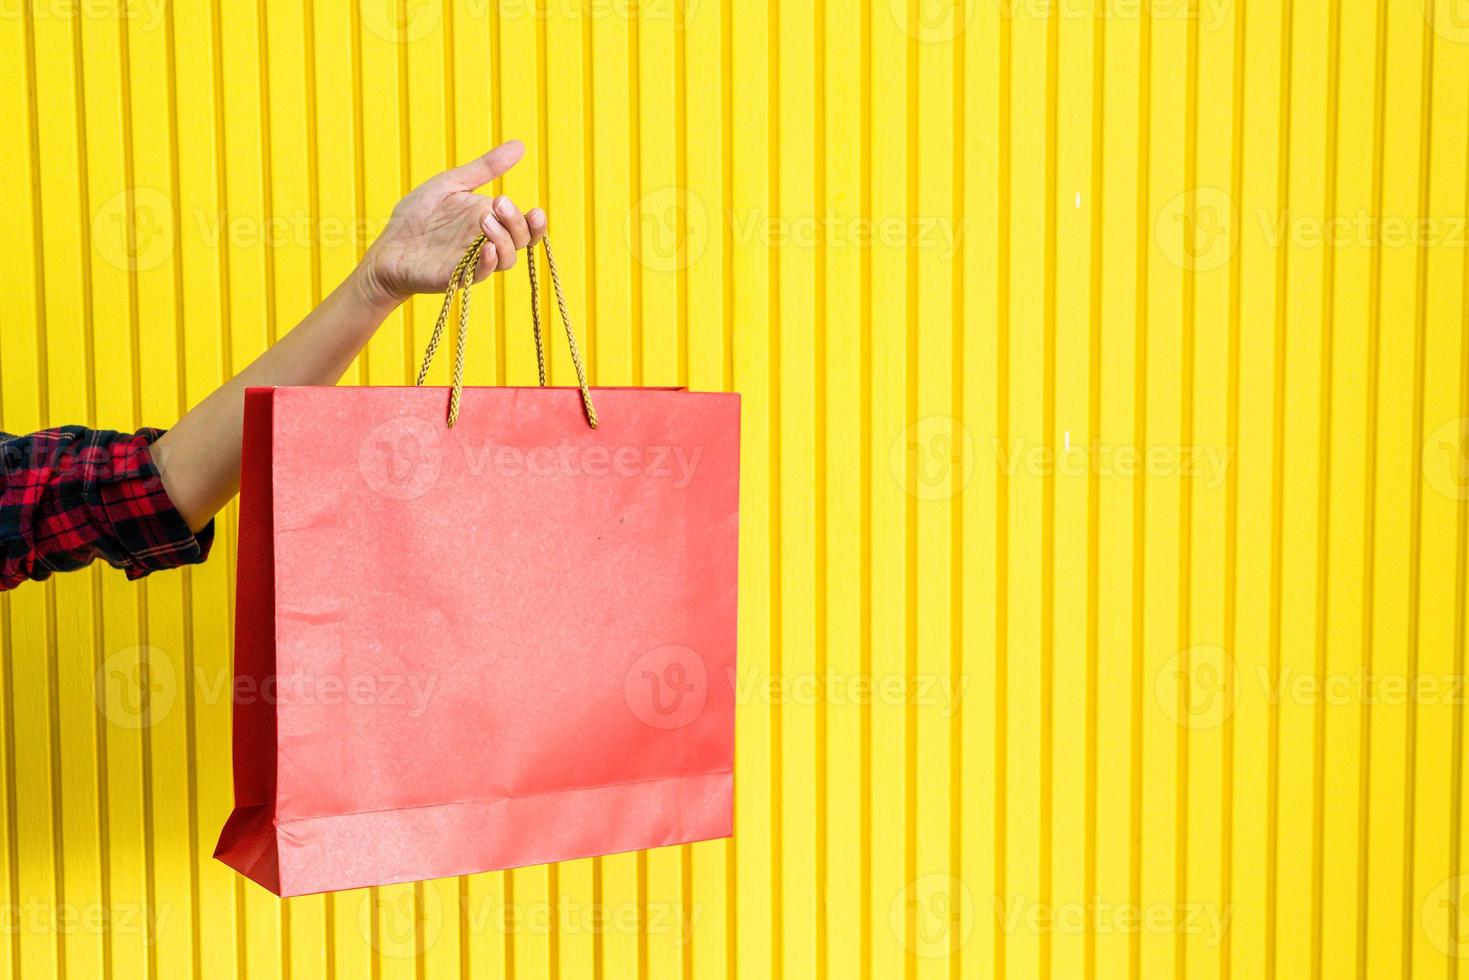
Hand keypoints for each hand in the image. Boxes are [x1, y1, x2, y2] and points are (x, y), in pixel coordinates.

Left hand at [353, 140, 548, 308]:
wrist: (387, 246)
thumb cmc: (417, 216)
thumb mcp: (452, 183)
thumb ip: (485, 168)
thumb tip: (520, 145)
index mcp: (491, 220)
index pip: (526, 227)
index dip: (537, 223)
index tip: (535, 210)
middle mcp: (487, 242)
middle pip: (521, 240)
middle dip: (516, 222)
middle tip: (498, 202)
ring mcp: (474, 261)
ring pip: (507, 258)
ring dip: (503, 239)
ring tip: (485, 220)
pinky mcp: (458, 276)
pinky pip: (482, 272)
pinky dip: (488, 261)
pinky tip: (484, 246)